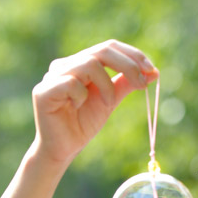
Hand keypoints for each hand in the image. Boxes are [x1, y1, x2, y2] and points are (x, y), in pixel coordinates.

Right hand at [30, 39, 157, 164]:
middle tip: (142, 83)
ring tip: (108, 103)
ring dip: (106, 85)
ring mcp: (52, 76)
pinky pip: (71, 83)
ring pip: (89, 64)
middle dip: (128, 65)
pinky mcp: (43, 91)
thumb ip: (126, 84)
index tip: (151, 70)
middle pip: (101, 50)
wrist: (63, 149)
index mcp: (81, 63)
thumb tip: (154, 71)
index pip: (109, 47)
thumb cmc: (83, 124)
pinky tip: (77, 107)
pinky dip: (82, 95)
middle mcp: (65, 64)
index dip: (132, 55)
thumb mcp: (110, 100)